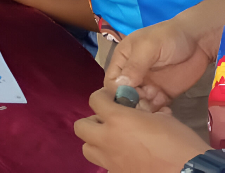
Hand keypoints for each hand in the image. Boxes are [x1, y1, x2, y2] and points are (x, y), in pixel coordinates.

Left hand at [74, 88, 210, 172]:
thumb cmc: (181, 143)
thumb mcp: (164, 120)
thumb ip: (145, 114)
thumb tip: (145, 114)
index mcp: (118, 120)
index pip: (95, 100)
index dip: (102, 96)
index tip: (111, 98)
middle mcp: (107, 139)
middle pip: (81, 126)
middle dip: (93, 121)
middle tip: (109, 122)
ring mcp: (110, 161)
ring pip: (88, 149)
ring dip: (96, 142)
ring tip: (114, 141)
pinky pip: (105, 165)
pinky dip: (111, 160)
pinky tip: (127, 159)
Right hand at [104, 17, 219, 111]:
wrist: (199, 40)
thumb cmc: (168, 37)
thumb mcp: (148, 47)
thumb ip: (134, 66)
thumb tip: (119, 86)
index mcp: (122, 61)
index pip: (111, 81)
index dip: (116, 92)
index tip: (129, 97)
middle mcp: (132, 76)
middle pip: (123, 96)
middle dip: (132, 102)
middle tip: (146, 100)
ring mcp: (148, 86)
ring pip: (138, 104)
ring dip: (145, 109)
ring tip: (158, 102)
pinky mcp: (163, 94)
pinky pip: (155, 108)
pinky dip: (158, 113)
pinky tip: (165, 109)